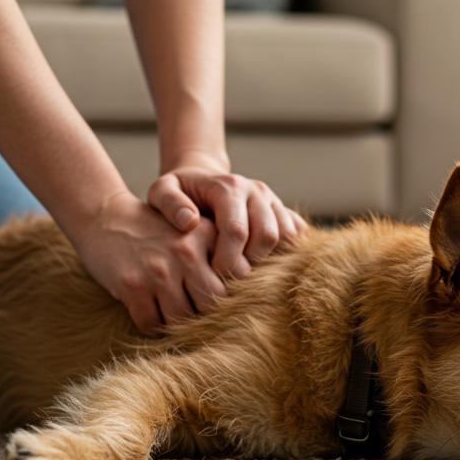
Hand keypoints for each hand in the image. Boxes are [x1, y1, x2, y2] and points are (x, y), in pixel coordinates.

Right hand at [66, 190, 225, 335]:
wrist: (106, 218)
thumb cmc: (156, 233)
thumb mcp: (192, 231)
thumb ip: (220, 255)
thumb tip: (245, 299)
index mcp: (205, 235)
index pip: (236, 280)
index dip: (229, 295)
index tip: (218, 299)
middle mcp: (186, 251)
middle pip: (210, 304)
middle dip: (202, 314)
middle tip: (192, 313)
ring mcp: (159, 270)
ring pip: (181, 319)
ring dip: (174, 323)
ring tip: (168, 311)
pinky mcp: (133, 286)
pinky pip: (151, 324)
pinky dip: (151, 325)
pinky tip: (148, 311)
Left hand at [147, 158, 307, 279]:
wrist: (200, 179)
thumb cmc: (178, 191)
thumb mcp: (161, 190)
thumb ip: (169, 203)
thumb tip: (189, 222)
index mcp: (229, 187)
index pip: (237, 230)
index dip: (227, 260)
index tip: (211, 275)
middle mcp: (256, 191)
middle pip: (267, 235)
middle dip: (249, 264)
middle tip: (228, 280)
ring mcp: (273, 201)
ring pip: (287, 237)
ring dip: (269, 261)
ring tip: (243, 273)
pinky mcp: (283, 211)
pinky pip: (298, 235)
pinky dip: (287, 253)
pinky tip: (263, 266)